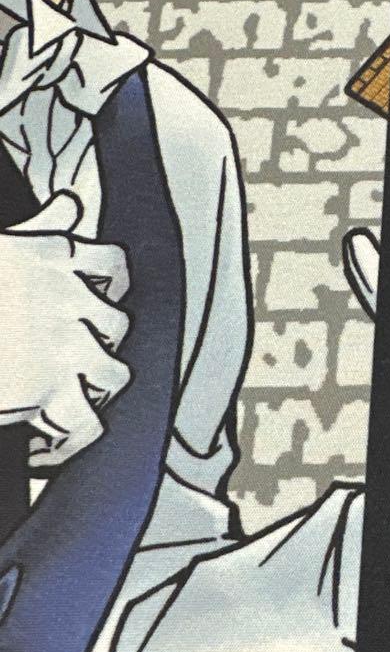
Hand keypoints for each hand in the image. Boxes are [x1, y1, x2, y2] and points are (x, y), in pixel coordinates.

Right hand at [0, 192, 131, 467]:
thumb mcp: (7, 245)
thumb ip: (42, 227)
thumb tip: (70, 204)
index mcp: (58, 262)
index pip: (114, 268)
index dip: (112, 286)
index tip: (99, 301)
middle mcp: (71, 301)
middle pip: (117, 324)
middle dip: (97, 341)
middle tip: (69, 358)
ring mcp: (66, 346)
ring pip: (114, 372)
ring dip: (93, 385)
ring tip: (66, 398)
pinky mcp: (48, 390)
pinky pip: (85, 422)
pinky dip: (72, 439)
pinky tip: (48, 446)